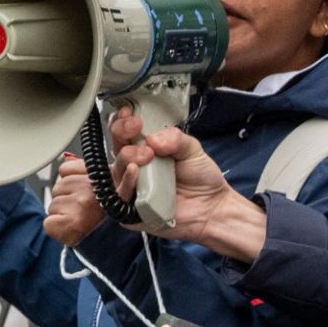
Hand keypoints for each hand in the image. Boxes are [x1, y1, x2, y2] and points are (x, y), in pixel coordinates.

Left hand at [43, 151, 103, 247]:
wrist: (119, 245)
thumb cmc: (112, 219)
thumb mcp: (109, 189)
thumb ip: (86, 172)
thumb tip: (68, 159)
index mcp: (101, 177)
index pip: (66, 168)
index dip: (71, 180)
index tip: (83, 192)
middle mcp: (90, 188)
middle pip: (58, 187)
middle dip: (67, 199)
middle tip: (84, 211)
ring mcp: (80, 205)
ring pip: (53, 205)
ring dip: (63, 214)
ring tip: (81, 221)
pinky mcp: (70, 223)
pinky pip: (49, 222)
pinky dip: (58, 228)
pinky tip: (73, 229)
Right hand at [107, 116, 268, 259]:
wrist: (212, 208)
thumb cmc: (201, 180)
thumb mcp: (192, 149)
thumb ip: (174, 138)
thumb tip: (152, 138)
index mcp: (145, 149)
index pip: (124, 132)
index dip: (123, 121)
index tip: (131, 115)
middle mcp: (135, 168)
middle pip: (115, 147)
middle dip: (122, 133)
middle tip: (137, 130)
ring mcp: (132, 188)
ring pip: (116, 170)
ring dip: (127, 157)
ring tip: (146, 155)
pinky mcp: (131, 210)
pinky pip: (121, 196)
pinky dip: (126, 182)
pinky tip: (135, 172)